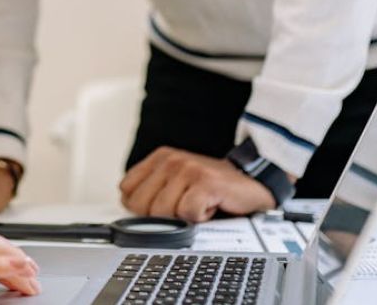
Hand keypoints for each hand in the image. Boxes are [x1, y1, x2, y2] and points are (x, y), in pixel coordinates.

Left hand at [119, 146, 273, 222]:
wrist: (250, 181)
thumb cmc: (211, 187)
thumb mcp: (175, 182)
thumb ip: (151, 190)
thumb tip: (127, 209)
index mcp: (159, 158)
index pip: (127, 191)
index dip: (142, 208)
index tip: (163, 206)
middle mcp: (171, 160)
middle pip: (141, 206)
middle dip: (162, 216)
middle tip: (183, 206)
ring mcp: (188, 169)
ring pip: (163, 213)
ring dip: (184, 217)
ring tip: (199, 203)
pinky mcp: (205, 182)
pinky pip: (187, 214)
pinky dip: (200, 218)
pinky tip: (210, 206)